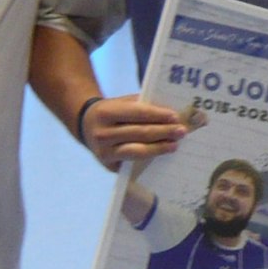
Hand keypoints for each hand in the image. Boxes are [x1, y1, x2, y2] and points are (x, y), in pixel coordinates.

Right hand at [79, 94, 194, 170]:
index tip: (175, 116)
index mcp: (106, 112)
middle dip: (164, 132)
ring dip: (159, 148)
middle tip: (182, 131)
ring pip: (138, 150)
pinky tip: (161, 154)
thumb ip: (141, 105)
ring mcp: (104, 151)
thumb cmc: (111, 112)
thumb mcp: (121, 103)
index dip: (158, 115)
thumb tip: (170, 114)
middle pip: (140, 133)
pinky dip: (149, 157)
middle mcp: (102, 133)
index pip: (137, 113)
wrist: (85, 126)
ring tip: (175, 144)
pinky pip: (133, 162)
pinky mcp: (108, 165)